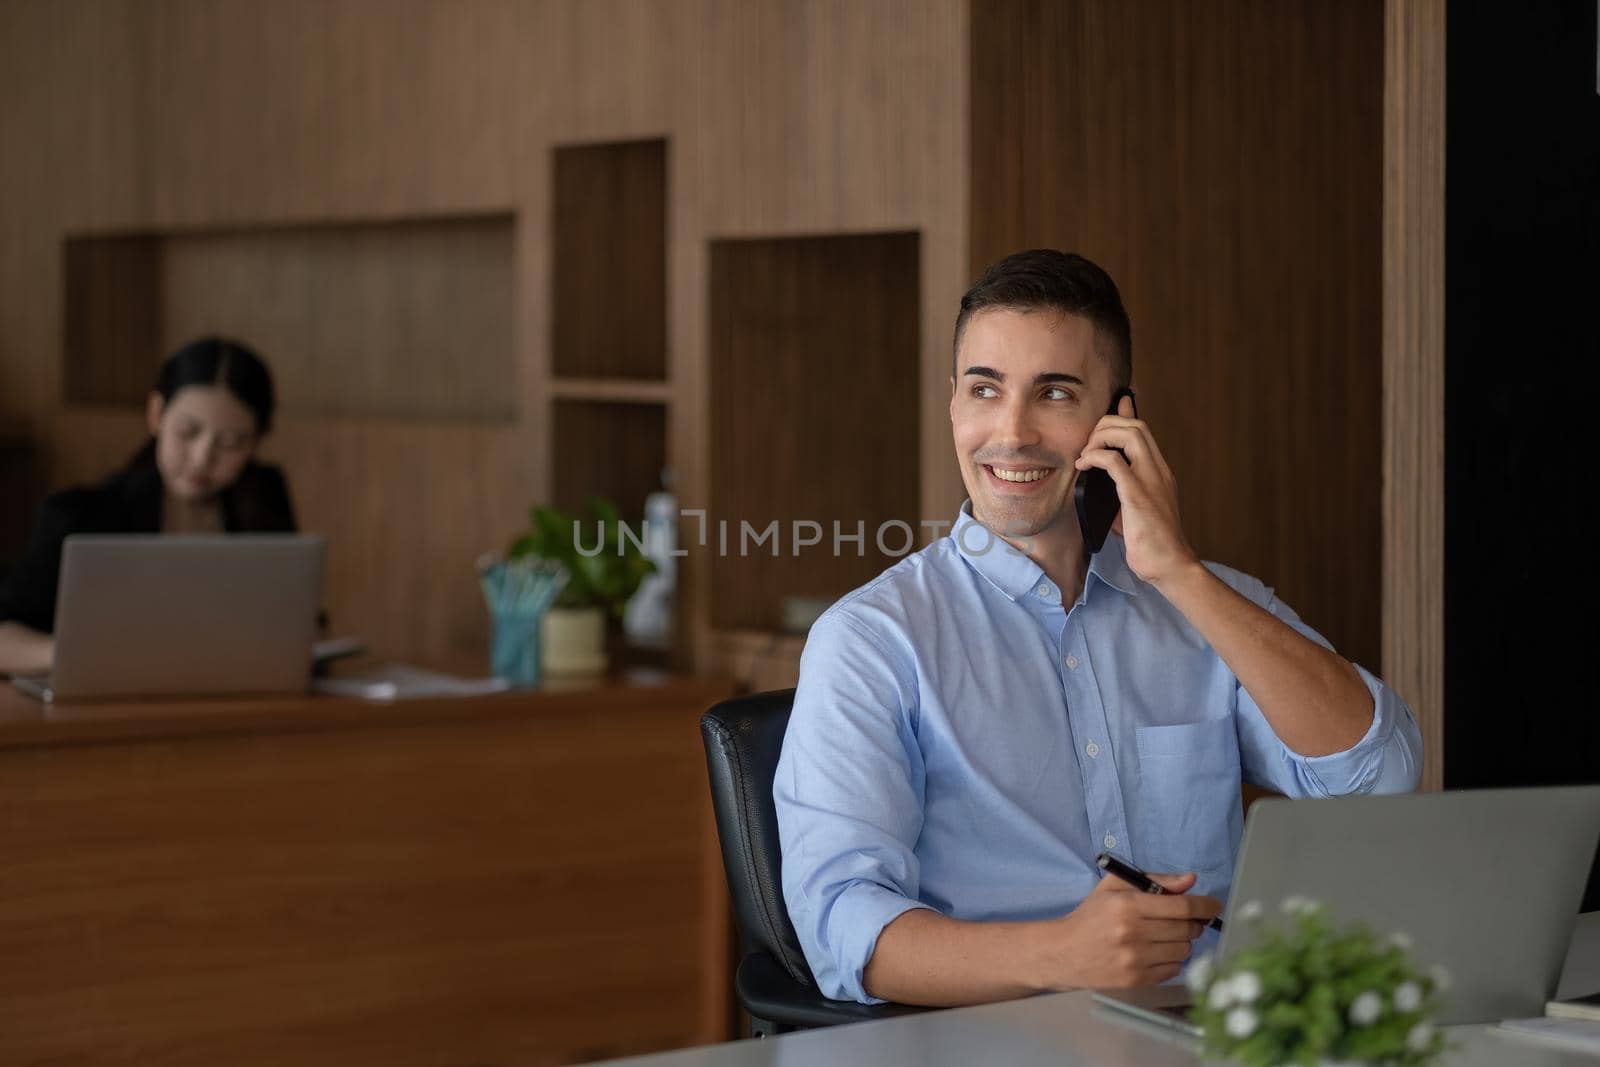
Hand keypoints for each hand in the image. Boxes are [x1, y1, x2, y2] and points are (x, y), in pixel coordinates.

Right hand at [1036, 870, 1220, 989]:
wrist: (1064, 952)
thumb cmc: (1092, 916)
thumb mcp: (1115, 887)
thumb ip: (1155, 880)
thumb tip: (1190, 880)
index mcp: (1128, 905)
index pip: (1182, 906)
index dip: (1205, 906)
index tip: (1214, 906)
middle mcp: (1132, 933)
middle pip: (1187, 929)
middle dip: (1193, 923)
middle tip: (1184, 920)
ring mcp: (1135, 960)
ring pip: (1183, 950)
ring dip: (1181, 941)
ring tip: (1164, 936)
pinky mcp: (1136, 980)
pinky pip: (1173, 969)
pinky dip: (1171, 959)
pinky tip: (1155, 952)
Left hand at [1073, 394, 1197, 584]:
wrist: (1171, 566)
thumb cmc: (1153, 544)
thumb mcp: (1137, 512)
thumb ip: (1123, 494)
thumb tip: (1100, 488)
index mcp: (1160, 473)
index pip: (1144, 431)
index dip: (1127, 412)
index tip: (1117, 402)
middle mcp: (1159, 471)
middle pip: (1136, 425)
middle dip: (1107, 424)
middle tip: (1088, 443)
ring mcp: (1151, 481)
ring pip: (1130, 434)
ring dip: (1101, 436)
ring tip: (1086, 454)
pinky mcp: (1138, 495)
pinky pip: (1114, 462)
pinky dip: (1095, 457)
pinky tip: (1084, 466)